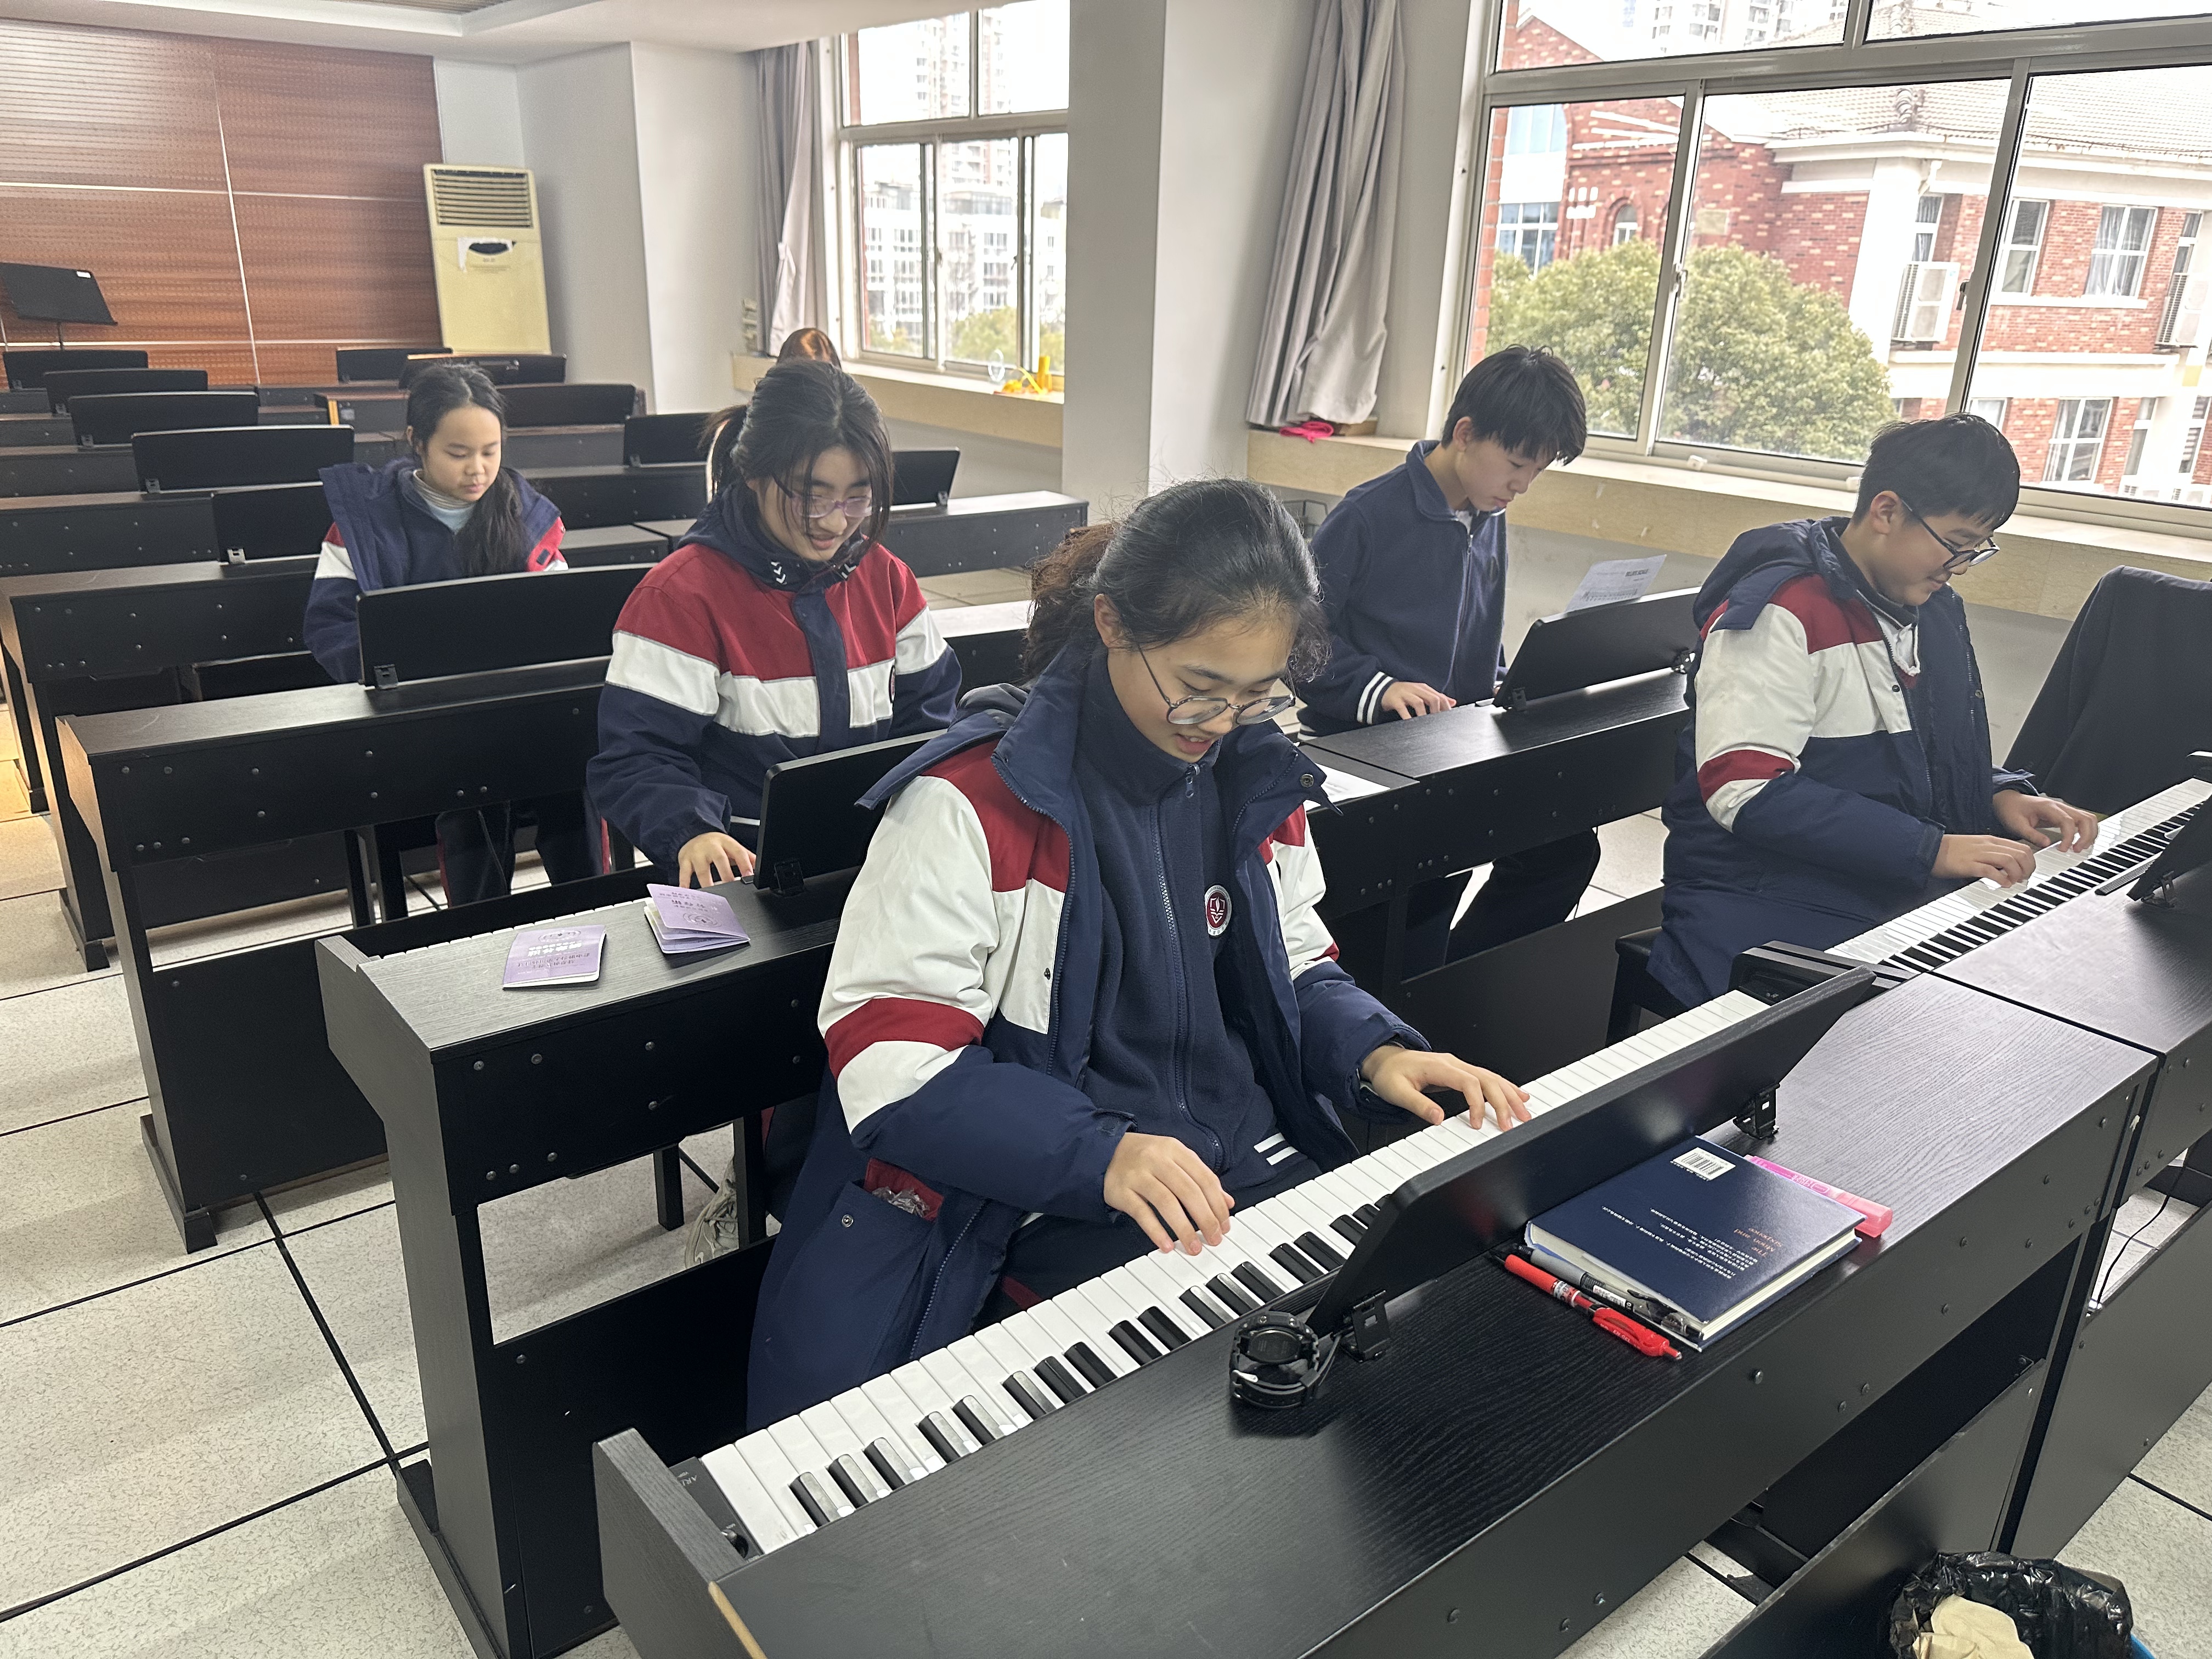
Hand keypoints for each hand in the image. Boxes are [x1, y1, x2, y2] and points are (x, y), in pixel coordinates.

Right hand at [676, 831, 754, 887]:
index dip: (744, 864)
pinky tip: (687, 892)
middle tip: (731, 885)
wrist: (692, 834)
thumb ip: (745, 856)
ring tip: (712, 893)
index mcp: (726, 842)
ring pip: (702, 868)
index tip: (749, 875)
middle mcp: (711, 846)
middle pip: (720, 859)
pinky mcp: (684, 859)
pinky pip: (684, 872)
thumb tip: (759, 866)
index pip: (738, 852)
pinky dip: (685, 883)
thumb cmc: (715, 844)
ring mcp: (696, 853)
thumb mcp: (731, 846)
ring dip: (707, 882)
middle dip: (726, 874)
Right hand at [1104, 1132, 1234, 1254]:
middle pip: (1189, 1191)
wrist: (1104, 1151)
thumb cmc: (1145, 1157)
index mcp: (1174, 1150)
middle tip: (1214, 1238)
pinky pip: (1141, 1213)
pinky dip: (1156, 1231)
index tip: (1224, 1224)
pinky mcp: (1121, 1190)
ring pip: (1167, 1202)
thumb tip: (1226, 1202)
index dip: (1218, 1204)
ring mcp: (1138, 1174)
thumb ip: (1199, 1177)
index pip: (1205, 1178)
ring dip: (1184, 1228)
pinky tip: (1167, 1245)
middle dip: (1206, 1219)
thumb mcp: (1174, 1158)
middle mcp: (1157, 1159)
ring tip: (1193, 1246)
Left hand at [1361, 1043, 1529, 1133]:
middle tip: (1514, 1122)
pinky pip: (1487, 1077)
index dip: (1478, 1103)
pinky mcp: (1459, 1071)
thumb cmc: (1390, 1074)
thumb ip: (1418, 1105)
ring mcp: (1457, 1066)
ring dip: (1509, 1094)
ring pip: (1491, 1077)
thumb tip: (1438, 1119)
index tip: (1478, 1124)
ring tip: (1524, 1111)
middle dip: (1504, 1100)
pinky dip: (1504, 1087)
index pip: (1468, 1082)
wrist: (1384, 1060)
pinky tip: (1517, 1095)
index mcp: (1439, 1067)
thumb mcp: (1397, 1092)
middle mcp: (1452, 1063)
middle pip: (1486, 1079)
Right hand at [1378, 681, 1455, 720]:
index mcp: (1424, 688)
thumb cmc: (1405, 694)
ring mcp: (1405, 694)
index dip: (1446, 707)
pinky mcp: (1395, 700)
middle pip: (1432, 698)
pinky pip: (1402, 708)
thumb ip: (1436, 697)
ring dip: (1424, 714)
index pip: (1439, 696)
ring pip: (1418, 702)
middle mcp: (1416, 689)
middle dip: (1437, 711)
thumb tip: (1453, 702)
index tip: (1448, 718)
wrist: (1383, 689)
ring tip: (1426, 724)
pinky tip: (1410, 723)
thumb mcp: (1421, 693)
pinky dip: (1407, 716)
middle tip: (1438, 722)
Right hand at [1933, 834, 2037, 887]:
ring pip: (2009, 860)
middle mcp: (1988, 845)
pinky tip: (2002, 884)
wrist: (1929, 849)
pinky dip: (2001, 878)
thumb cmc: (1951, 851)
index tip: (2027, 872)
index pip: (2022, 847)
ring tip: (2014, 882)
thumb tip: (2007, 866)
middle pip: (2020, 854)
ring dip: (2016, 873)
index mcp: (1991, 840)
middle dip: (2027, 868)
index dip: (2030, 861)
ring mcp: (1979, 854)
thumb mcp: (1977, 847)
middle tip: (2023, 878)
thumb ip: (1992, 853)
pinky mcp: (1969, 864)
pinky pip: (1991, 870)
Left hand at [1991, 790, 2097, 853]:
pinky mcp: (2065, 815)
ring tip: (2079, 848)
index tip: (2063, 850)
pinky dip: (2087, 831)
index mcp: (2048, 807)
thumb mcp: (2016, 825)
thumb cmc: (2012, 811)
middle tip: (2076, 850)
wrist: (2009, 801)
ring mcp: (2064, 809)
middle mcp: (2060, 806)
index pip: (2068, 821)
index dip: (2069, 837)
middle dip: (2086, 836)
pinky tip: (2080, 842)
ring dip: (2089, 834)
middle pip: (2085, 818)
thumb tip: (2047, 844)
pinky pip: (2083, 821)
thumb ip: (2031, 835)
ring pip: (2088, 818)